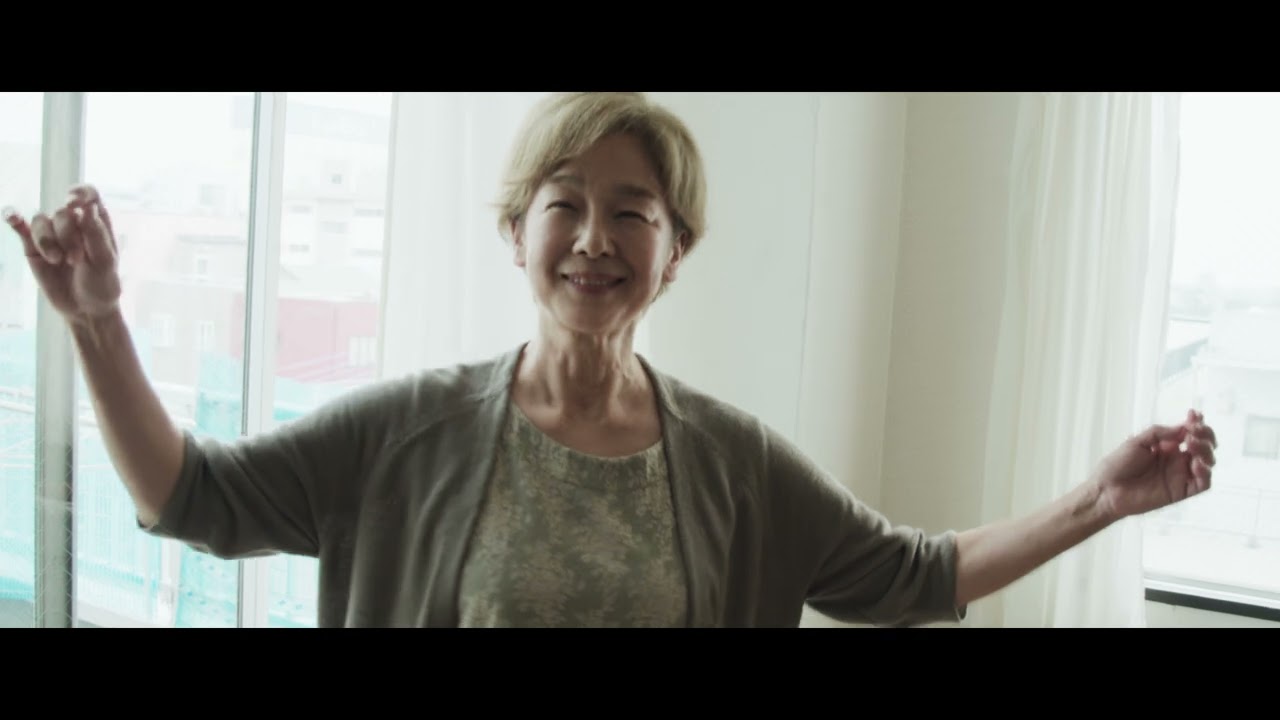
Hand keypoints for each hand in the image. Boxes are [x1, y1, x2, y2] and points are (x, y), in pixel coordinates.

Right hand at [3, 184, 121, 324]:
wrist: (85, 309)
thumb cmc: (102, 284)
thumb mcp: (105, 261)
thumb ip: (95, 234)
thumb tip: (86, 207)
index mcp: (96, 221)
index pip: (88, 194)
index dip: (80, 193)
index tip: (74, 204)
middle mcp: (73, 222)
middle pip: (63, 212)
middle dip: (68, 236)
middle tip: (76, 259)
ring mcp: (52, 233)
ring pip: (41, 221)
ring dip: (48, 241)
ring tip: (58, 261)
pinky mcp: (33, 246)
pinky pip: (21, 227)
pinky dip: (14, 218)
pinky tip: (12, 216)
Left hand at [1093, 409, 1216, 521]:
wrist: (1107, 489)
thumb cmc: (1118, 464)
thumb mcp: (1137, 441)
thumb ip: (1159, 433)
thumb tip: (1184, 427)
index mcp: (1167, 447)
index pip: (1191, 433)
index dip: (1197, 423)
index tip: (1194, 415)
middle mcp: (1177, 460)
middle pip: (1204, 446)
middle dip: (1205, 435)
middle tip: (1194, 431)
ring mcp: (1181, 476)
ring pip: (1207, 463)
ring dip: (1206, 450)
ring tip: (1191, 444)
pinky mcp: (1181, 492)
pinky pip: (1203, 483)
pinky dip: (1205, 472)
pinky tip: (1195, 463)